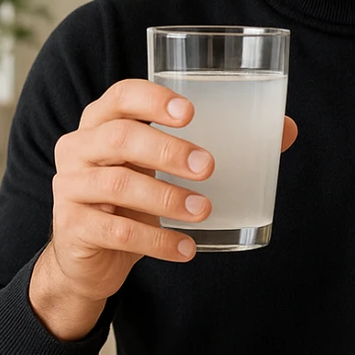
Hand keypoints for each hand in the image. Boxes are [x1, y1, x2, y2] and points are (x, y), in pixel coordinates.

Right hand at [30, 77, 296, 338]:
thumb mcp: (164, 170)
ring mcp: (70, 187)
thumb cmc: (135, 199)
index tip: (190, 112)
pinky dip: (158, 240)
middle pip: (120, 138)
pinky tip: (186, 247)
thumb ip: (214, 147)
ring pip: (118, 185)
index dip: (152, 99)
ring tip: (204, 210)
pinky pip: (117, 232)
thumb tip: (285, 129)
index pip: (120, 96)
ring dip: (167, 198)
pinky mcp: (73, 227)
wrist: (89, 257)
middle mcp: (79, 148)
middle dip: (167, 150)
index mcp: (101, 122)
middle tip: (208, 166)